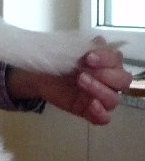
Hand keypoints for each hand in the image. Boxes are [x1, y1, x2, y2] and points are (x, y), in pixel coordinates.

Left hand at [8, 47, 132, 124]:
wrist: (39, 74)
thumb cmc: (58, 60)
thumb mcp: (69, 49)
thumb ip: (85, 47)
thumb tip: (99, 42)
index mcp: (107, 62)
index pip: (118, 61)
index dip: (106, 59)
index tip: (88, 57)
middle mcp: (108, 80)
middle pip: (122, 81)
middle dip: (106, 75)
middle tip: (84, 72)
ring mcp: (99, 97)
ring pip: (114, 99)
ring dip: (100, 90)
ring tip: (80, 81)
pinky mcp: (88, 111)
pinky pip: (103, 118)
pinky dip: (100, 113)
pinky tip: (91, 105)